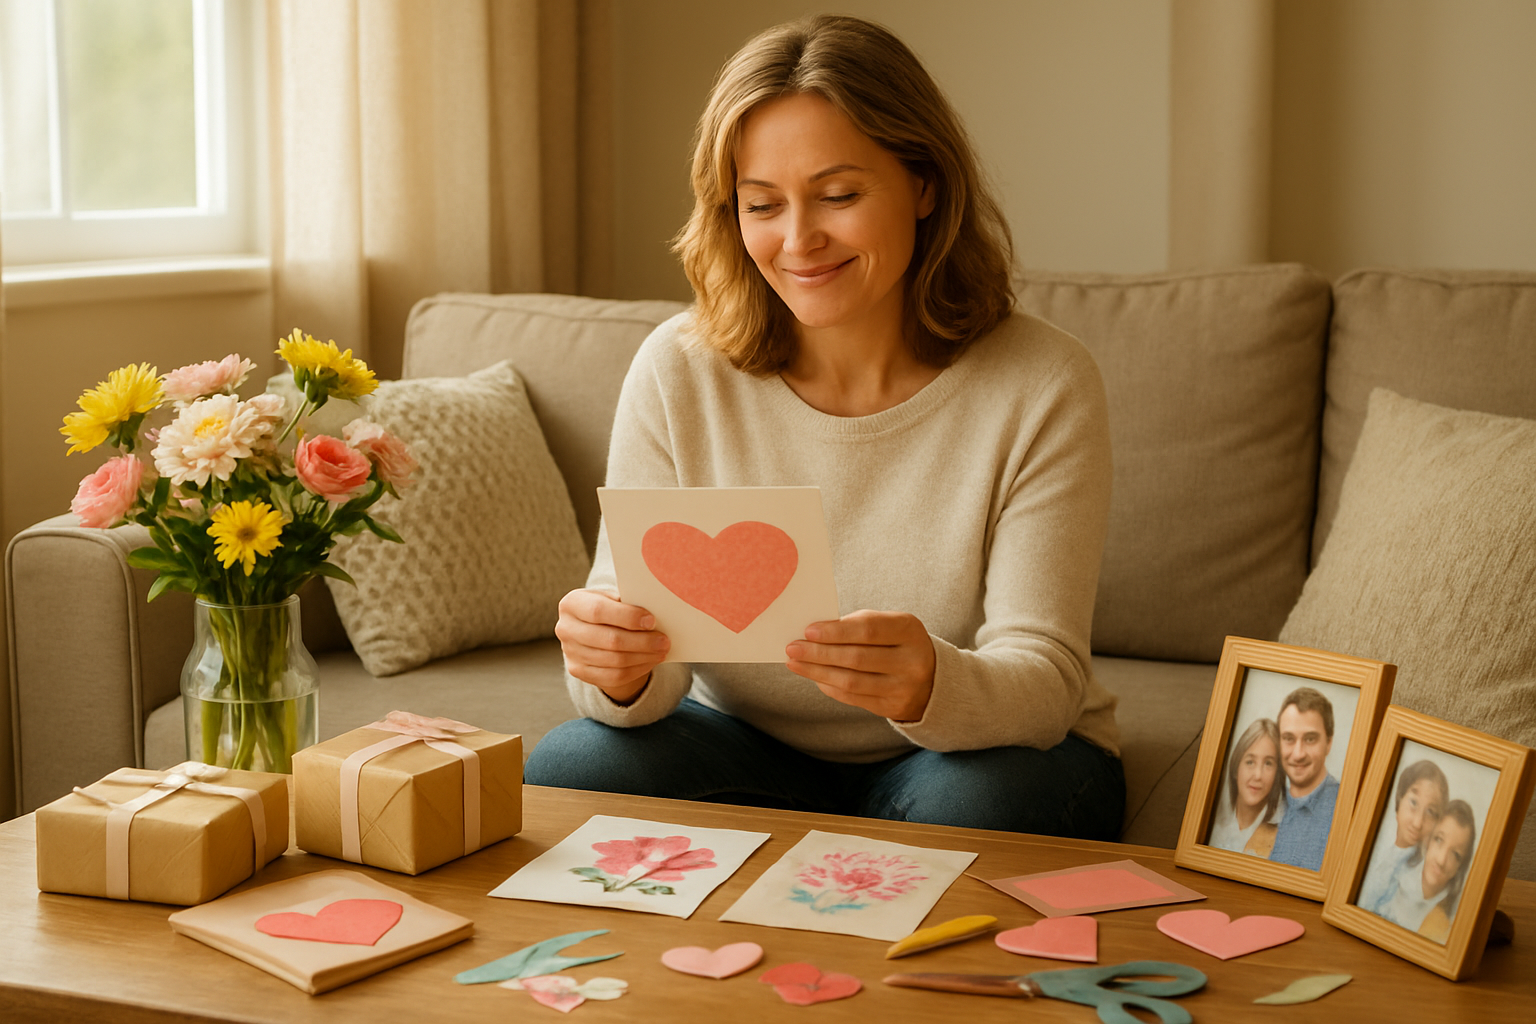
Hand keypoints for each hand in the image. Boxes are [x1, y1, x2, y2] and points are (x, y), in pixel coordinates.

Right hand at [555, 588, 669, 703]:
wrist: (592, 628)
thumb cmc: (609, 607)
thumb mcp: (613, 598)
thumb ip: (628, 602)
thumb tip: (657, 611)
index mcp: (572, 603)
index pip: (598, 611)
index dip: (627, 617)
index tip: (652, 621)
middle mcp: (565, 628)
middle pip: (608, 640)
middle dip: (641, 642)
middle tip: (664, 641)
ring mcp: (569, 652)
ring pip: (613, 661)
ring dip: (643, 657)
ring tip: (661, 651)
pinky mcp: (578, 671)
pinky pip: (613, 676)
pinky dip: (636, 670)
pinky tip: (650, 662)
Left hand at [785, 610, 935, 722]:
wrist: (935, 679)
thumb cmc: (899, 643)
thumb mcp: (890, 625)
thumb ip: (858, 625)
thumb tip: (814, 633)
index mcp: (909, 630)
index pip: (868, 630)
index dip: (836, 631)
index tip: (808, 630)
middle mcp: (911, 660)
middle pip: (856, 657)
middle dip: (819, 653)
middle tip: (792, 648)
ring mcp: (904, 687)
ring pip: (852, 681)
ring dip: (817, 672)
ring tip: (795, 663)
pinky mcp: (893, 707)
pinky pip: (853, 698)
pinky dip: (829, 687)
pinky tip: (815, 677)